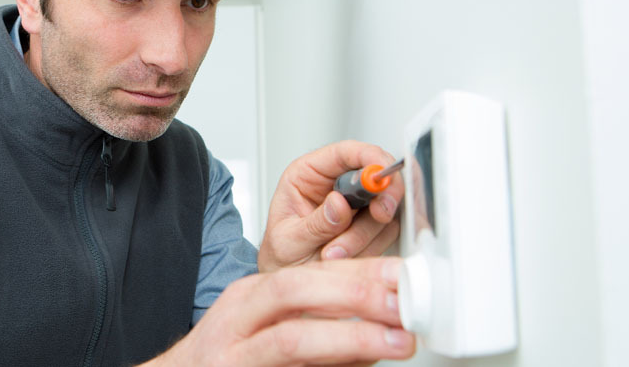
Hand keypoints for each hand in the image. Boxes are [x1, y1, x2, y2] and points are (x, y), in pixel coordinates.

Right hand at [148, 258, 415, 365]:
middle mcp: (236, 324)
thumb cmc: (223, 360)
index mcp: (247, 299)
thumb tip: (378, 318)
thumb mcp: (261, 328)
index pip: (304, 272)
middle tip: (404, 304)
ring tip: (396, 341)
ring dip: (349, 338)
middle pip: (293, 293)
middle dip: (353, 294)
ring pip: (291, 340)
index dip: (356, 271)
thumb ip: (314, 320)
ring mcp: (233, 359)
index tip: (401, 275)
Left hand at [258, 141, 404, 272]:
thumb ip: (315, 224)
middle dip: (383, 196)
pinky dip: (373, 247)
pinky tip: (347, 256)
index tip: (382, 176)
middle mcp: (336, 185)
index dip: (370, 158)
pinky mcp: (371, 226)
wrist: (288, 280)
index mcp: (309, 174)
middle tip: (379, 215)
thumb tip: (340, 203)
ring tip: (334, 252)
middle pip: (376, 175)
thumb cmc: (281, 255)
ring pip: (384, 208)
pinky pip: (387, 232)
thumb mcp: (289, 240)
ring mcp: (357, 206)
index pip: (346, 152)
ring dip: (367, 234)